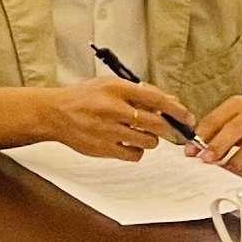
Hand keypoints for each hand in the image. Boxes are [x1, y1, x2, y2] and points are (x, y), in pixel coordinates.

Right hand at [41, 79, 190, 160]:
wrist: (53, 113)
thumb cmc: (83, 98)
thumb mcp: (109, 85)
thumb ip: (140, 92)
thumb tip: (171, 102)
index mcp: (115, 88)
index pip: (156, 99)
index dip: (177, 110)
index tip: (187, 117)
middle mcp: (112, 108)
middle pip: (157, 124)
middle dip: (169, 129)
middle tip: (172, 131)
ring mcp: (108, 130)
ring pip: (149, 141)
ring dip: (150, 139)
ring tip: (139, 133)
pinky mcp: (104, 148)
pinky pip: (135, 155)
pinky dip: (136, 150)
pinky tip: (127, 143)